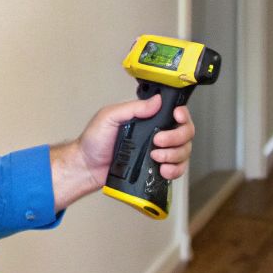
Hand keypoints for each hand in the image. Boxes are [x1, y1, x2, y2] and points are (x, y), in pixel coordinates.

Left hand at [49, 94, 196, 211]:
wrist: (87, 167)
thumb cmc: (95, 140)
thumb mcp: (110, 116)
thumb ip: (133, 108)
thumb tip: (156, 101)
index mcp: (148, 119)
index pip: (176, 113)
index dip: (183, 115)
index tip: (177, 117)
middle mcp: (157, 134)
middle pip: (185, 132)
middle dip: (177, 137)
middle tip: (158, 142)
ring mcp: (159, 153)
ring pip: (184, 151)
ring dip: (175, 155)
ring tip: (157, 158)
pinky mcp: (157, 170)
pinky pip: (178, 170)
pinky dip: (176, 170)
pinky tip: (163, 170)